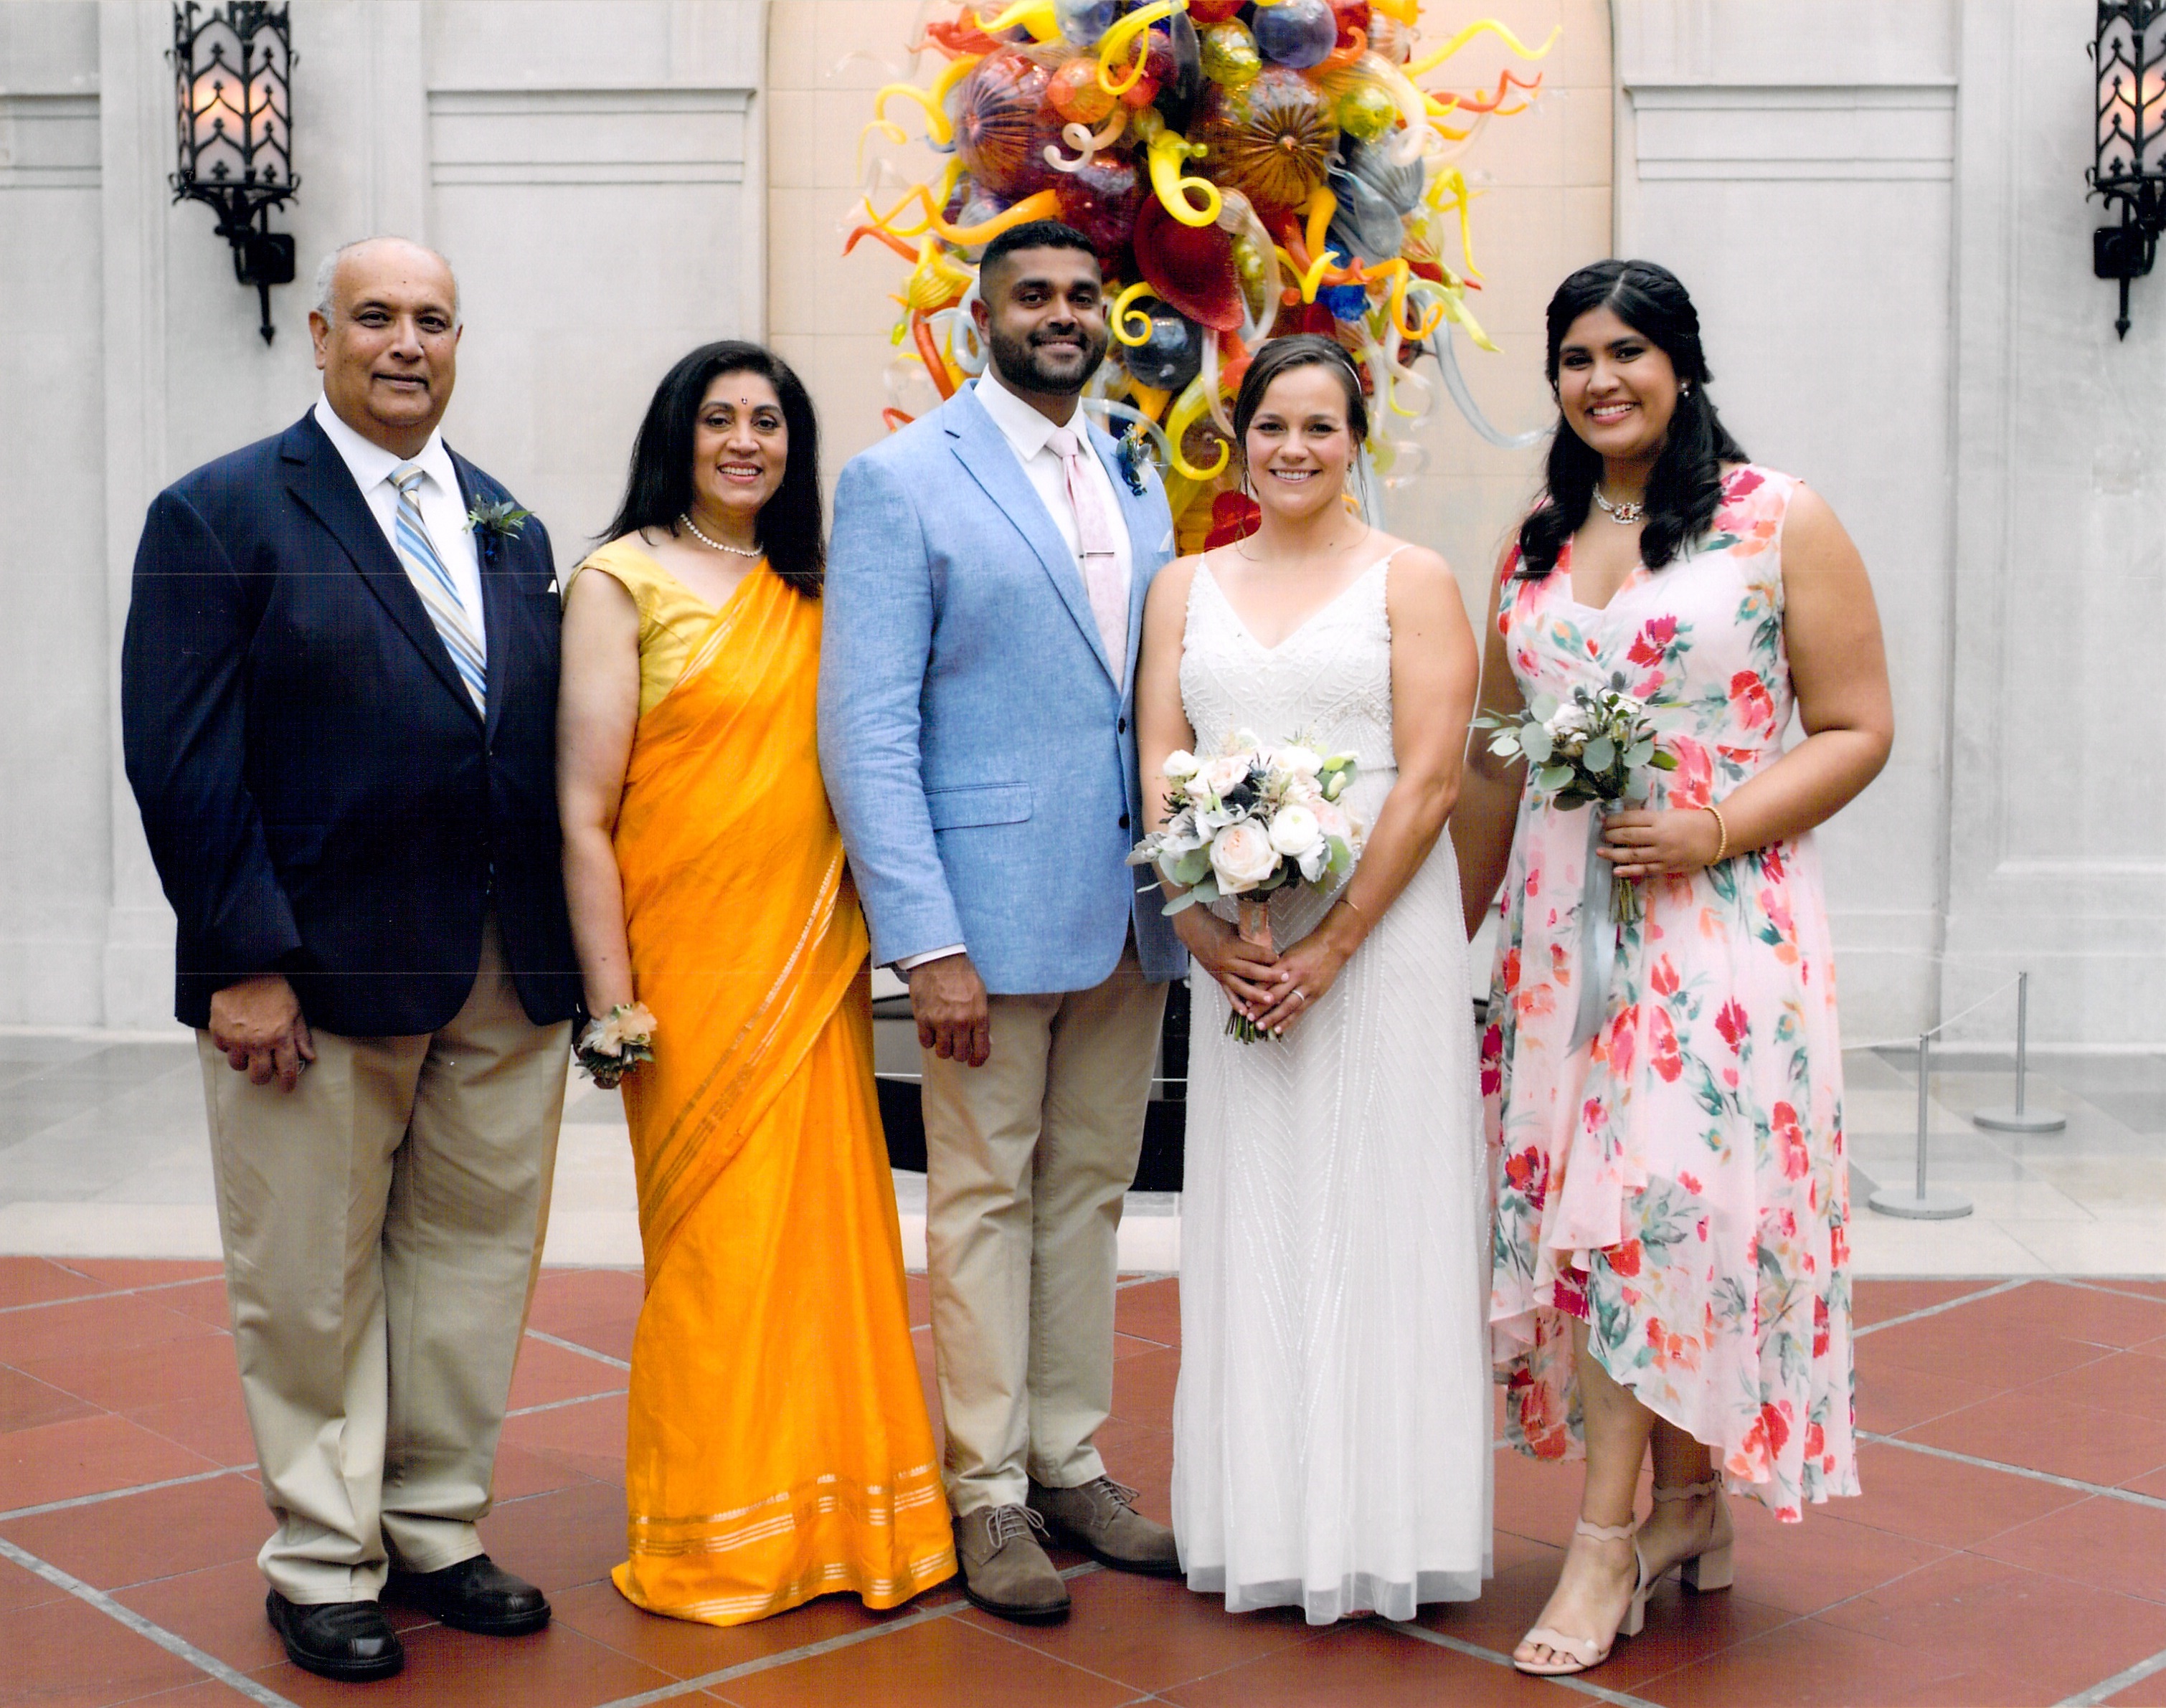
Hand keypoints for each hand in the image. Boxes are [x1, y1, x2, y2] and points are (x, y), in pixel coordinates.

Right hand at [208, 974, 314, 1091]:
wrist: (247, 971)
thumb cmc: (275, 991)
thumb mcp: (295, 1011)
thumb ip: (301, 1037)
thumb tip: (309, 1057)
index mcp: (280, 1037)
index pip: (285, 1070)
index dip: (287, 1083)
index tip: (286, 1088)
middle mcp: (258, 1042)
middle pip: (258, 1076)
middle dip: (262, 1077)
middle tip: (264, 1070)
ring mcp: (237, 1038)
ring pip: (238, 1066)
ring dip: (244, 1061)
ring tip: (249, 1049)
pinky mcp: (219, 1032)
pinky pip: (223, 1050)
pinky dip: (229, 1046)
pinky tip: (236, 1035)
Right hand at [911, 954, 990, 1067]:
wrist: (939, 959)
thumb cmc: (960, 973)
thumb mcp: (980, 995)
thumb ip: (981, 1018)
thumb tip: (983, 1038)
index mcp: (978, 1016)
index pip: (981, 1050)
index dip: (977, 1060)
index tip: (973, 1062)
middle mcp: (960, 1022)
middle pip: (959, 1054)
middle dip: (959, 1052)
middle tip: (956, 1045)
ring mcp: (941, 1022)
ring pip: (942, 1052)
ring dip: (943, 1047)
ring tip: (942, 1037)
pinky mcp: (923, 1019)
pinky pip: (925, 1042)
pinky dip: (928, 1039)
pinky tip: (930, 1030)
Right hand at [1173, 907, 1280, 1021]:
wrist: (1194, 932)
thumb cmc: (1217, 927)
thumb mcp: (1236, 929)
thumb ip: (1251, 940)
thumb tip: (1270, 948)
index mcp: (1232, 946)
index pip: (1255, 953)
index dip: (1270, 957)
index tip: (1282, 960)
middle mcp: (1227, 961)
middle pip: (1251, 971)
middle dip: (1269, 976)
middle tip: (1285, 978)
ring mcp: (1221, 972)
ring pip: (1241, 987)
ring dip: (1256, 995)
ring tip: (1270, 1000)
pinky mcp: (1218, 979)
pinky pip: (1228, 994)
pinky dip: (1236, 1004)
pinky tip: (1246, 1012)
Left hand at [1246, 922, 1355, 1036]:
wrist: (1332, 947)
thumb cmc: (1308, 948)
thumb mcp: (1288, 952)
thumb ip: (1275, 966)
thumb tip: (1258, 979)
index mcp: (1286, 963)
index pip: (1268, 979)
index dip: (1255, 991)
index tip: (1244, 1002)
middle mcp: (1296, 975)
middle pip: (1275, 994)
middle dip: (1261, 1007)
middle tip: (1249, 1017)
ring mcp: (1307, 986)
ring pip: (1287, 1005)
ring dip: (1273, 1018)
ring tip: (1261, 1026)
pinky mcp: (1315, 994)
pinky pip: (1300, 1010)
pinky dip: (1289, 1020)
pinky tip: (1279, 1028)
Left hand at [1598, 808, 1724, 879]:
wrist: (1715, 837)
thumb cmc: (1691, 822)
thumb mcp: (1669, 814)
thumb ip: (1649, 819)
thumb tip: (1626, 821)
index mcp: (1660, 819)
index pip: (1631, 819)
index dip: (1614, 820)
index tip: (1604, 821)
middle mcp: (1659, 836)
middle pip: (1628, 836)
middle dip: (1611, 836)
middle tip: (1601, 835)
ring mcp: (1662, 853)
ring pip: (1632, 854)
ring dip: (1613, 854)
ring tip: (1600, 851)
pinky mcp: (1666, 867)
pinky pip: (1644, 869)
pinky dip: (1629, 870)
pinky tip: (1616, 871)